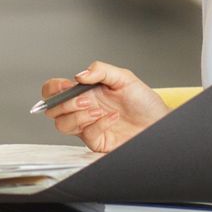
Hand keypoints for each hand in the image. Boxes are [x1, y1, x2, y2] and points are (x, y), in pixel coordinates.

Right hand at [42, 61, 168, 153]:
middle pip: (52, 110)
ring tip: (97, 110)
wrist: (159, 122)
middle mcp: (82, 109)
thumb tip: (79, 75)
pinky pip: (86, 136)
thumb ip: (101, 70)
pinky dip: (98, 125)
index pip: (54, 90)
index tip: (66, 86)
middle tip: (85, 99)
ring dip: (78, 116)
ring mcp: (87, 126)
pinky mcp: (96, 142)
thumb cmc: (144, 102)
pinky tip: (111, 118)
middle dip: (65, 104)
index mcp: (84, 92)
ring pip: (62, 125)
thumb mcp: (124, 77)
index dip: (53, 89)